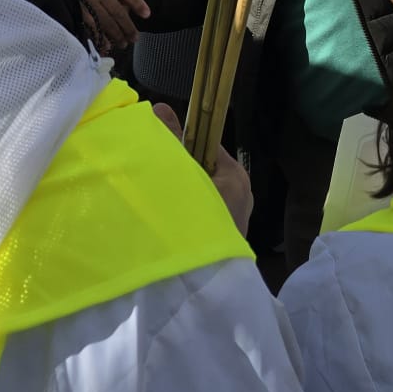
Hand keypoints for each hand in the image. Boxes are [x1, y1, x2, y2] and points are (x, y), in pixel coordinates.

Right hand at [63, 0, 149, 51]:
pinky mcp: (77, 8)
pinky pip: (91, 25)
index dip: (137, 3)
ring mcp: (88, 0)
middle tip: (134, 38)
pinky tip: (104, 43)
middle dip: (128, 26)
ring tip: (122, 43)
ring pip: (107, 21)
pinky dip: (99, 35)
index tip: (147, 14)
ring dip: (116, 34)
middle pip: (118, 11)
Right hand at [147, 106, 251, 231]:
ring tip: (156, 188)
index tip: (158, 139)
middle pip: (202, 165)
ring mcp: (233, 216)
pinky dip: (185, 207)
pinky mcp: (224, 235)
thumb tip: (159, 107)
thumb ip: (171, 143)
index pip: (206, 141)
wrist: (211, 284)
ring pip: (200, 189)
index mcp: (234, 174)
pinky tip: (166, 212)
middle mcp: (240, 192)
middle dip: (178, 164)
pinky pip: (202, 210)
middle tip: (152, 164)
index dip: (182, 137)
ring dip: (179, 188)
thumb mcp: (183, 176)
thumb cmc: (199, 222)